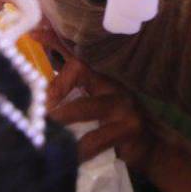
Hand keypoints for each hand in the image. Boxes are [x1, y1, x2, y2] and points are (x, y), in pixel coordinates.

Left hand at [39, 30, 159, 171]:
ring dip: (61, 117)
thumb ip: (75, 99)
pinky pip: (95, 138)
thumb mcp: (98, 108)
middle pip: (81, 70)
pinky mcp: (128, 128)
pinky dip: (77, 149)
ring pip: (85, 106)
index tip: (35, 34)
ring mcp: (123, 105)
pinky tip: (67, 157)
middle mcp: (114, 86)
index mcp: (104, 79)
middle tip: (40, 108)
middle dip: (55, 87)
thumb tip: (41, 93)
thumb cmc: (119, 127)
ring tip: (45, 131)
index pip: (78, 56)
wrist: (155, 150)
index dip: (57, 43)